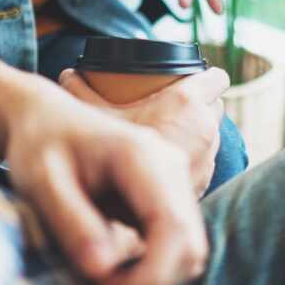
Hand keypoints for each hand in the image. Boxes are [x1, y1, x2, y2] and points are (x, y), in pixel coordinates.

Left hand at [1, 73, 207, 284]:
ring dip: (151, 279)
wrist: (47, 119)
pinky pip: (175, 245)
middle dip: (151, 282)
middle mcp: (170, 165)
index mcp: (142, 155)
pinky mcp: (169, 197)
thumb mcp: (40, 180)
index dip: (152, 275)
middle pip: (190, 245)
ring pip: (188, 250)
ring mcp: (175, 181)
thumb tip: (102, 270)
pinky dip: (150, 268)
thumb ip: (71, 222)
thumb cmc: (40, 144)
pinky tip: (112, 269)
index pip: (173, 227)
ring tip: (101, 281)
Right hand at [60, 68, 228, 196]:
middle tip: (176, 106)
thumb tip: (67, 74)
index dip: (206, 76)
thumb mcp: (91, 113)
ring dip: (198, 134)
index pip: (216, 78)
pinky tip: (172, 161)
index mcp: (187, 104)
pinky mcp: (204, 184)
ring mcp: (208, 160)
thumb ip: (80, 89)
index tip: (192, 77)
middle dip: (201, 104)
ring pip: (213, 137)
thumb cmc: (107, 155)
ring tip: (173, 132)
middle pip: (216, 107)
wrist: (117, 210)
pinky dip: (193, 159)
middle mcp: (206, 131)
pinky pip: (205, 163)